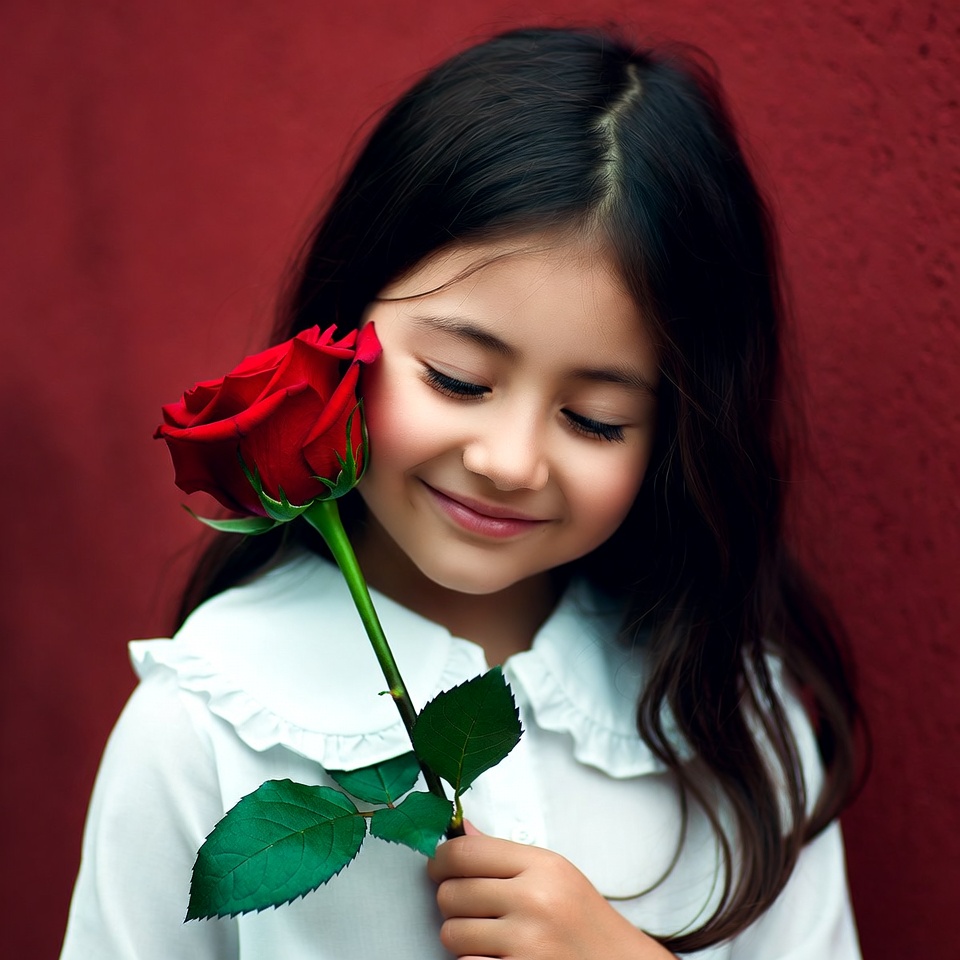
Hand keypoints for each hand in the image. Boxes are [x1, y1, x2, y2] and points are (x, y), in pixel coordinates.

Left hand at [427, 823, 674, 959]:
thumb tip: (460, 830)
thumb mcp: (556, 875)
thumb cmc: (586, 922)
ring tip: (489, 936)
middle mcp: (534, 901)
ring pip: (451, 933)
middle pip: (451, 893)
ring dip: (462, 937)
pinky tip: (497, 956)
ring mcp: (526, 943)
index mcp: (542, 867)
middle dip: (452, 902)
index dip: (440, 860)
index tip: (438, 868)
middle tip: (472, 908)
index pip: (465, 852)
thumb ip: (505, 855)